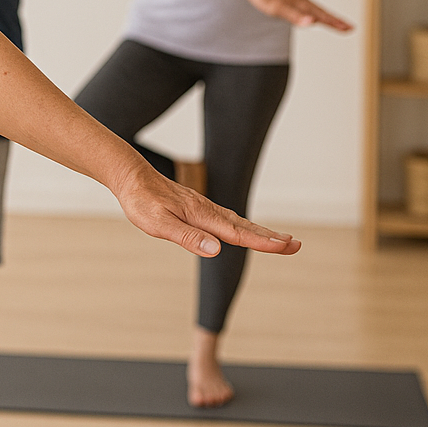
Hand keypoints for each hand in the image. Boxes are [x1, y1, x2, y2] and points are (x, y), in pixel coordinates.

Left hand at [113, 166, 300, 258]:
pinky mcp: (196, 206)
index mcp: (201, 216)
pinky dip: (243, 225)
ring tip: (281, 239)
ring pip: (238, 221)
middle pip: (245, 227)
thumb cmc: (141, 201)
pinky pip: (226, 217)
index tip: (286, 247)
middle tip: (297, 246)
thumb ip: (187, 237)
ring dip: (261, 231)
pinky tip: (245, 229)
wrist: (130, 176)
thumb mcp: (158, 224)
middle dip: (271, 237)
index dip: (263, 242)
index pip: (238, 233)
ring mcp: (203, 207)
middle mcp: (207, 210)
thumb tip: (216, 250)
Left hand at [243, 0, 351, 32]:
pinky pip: (305, 6)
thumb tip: (312, 22)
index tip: (350, 29)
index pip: (323, 16)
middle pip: (322, 12)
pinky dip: (313, 12)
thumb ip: (295, 16)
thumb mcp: (279, 8)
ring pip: (315, 9)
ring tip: (337, 23)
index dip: (336, 23)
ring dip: (326, 17)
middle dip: (336, 21)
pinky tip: (311, 14)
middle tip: (350, 28)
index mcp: (302, 4)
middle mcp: (301, 1)